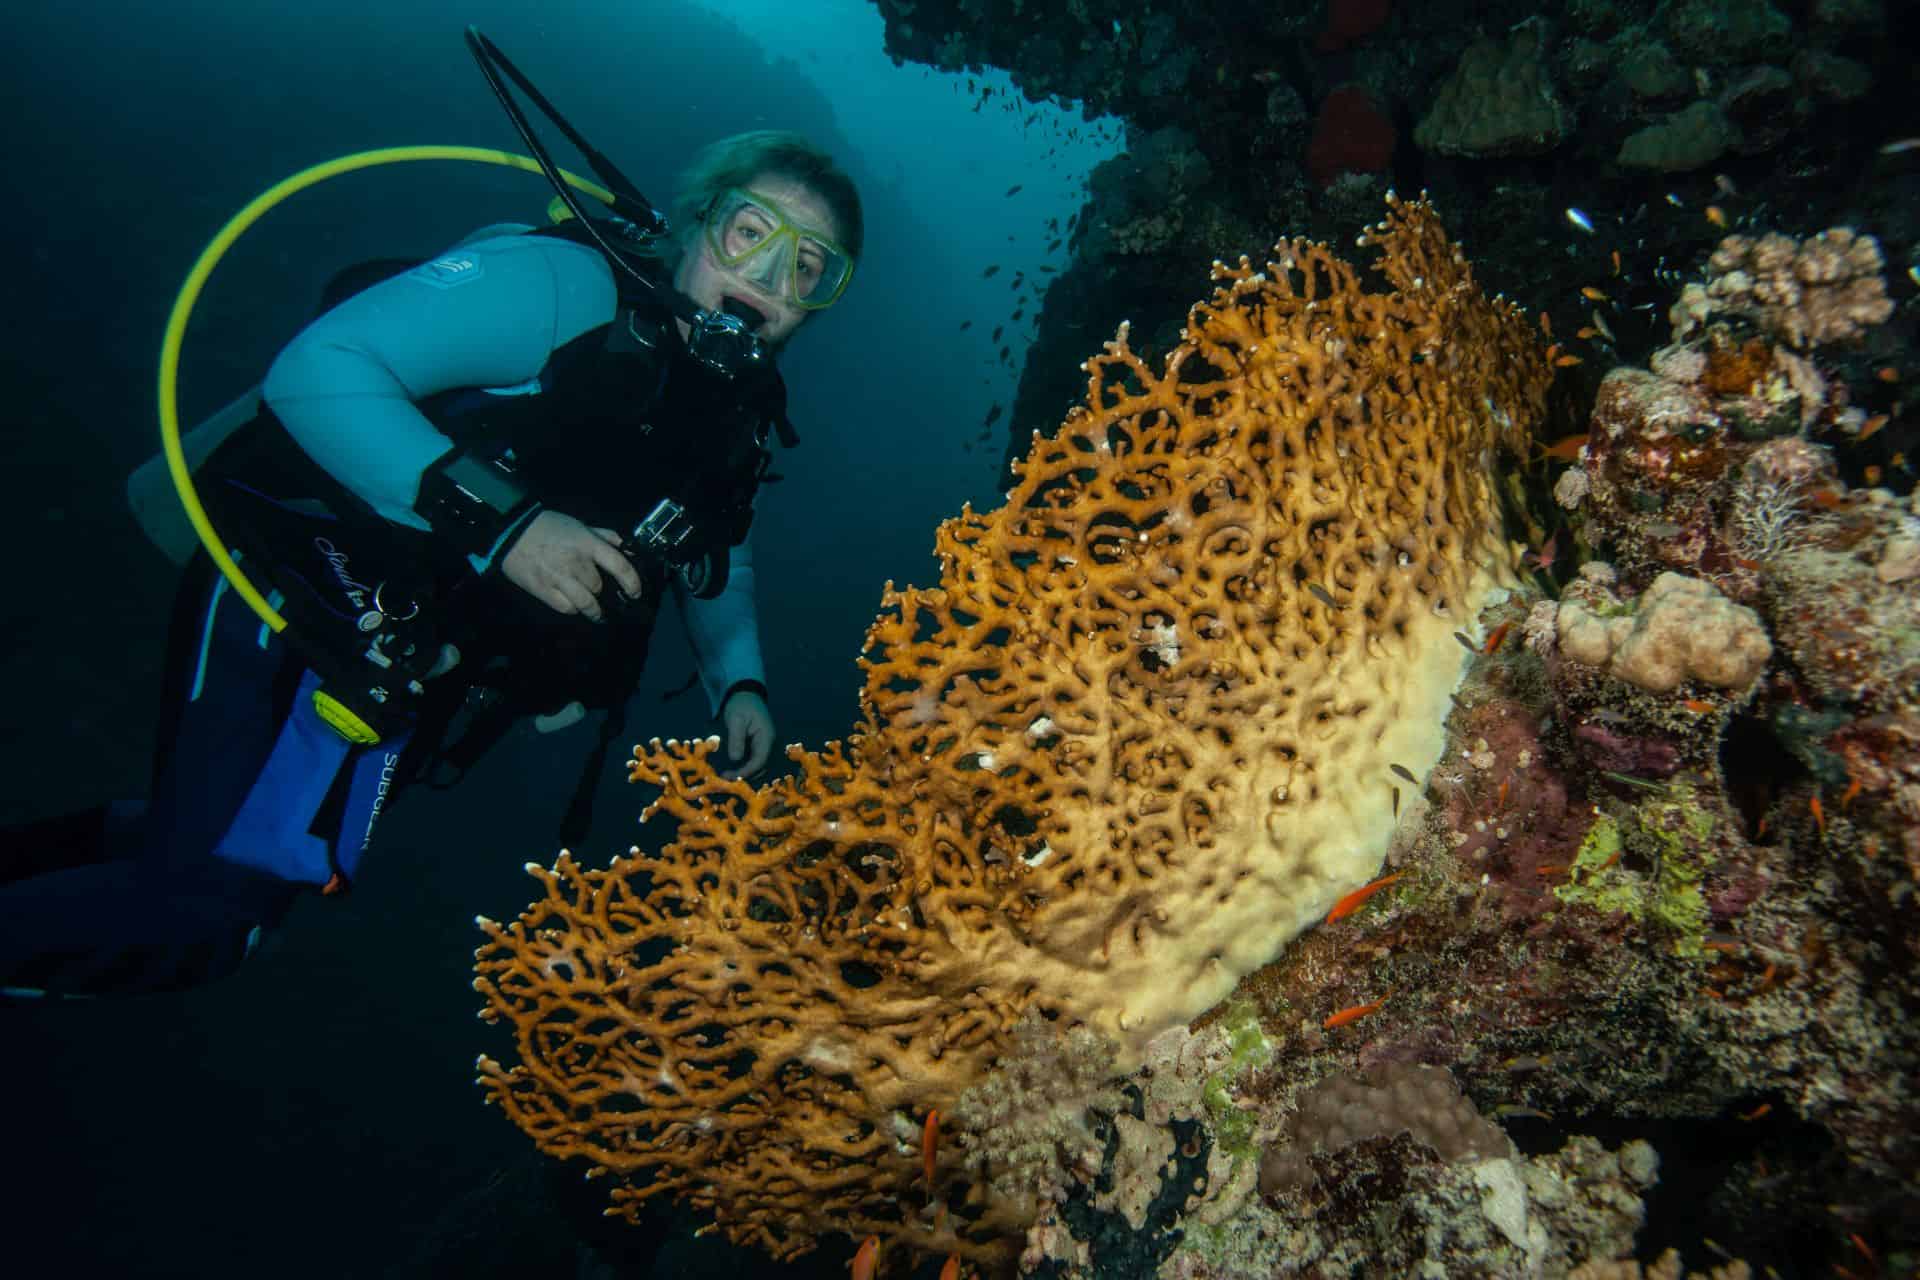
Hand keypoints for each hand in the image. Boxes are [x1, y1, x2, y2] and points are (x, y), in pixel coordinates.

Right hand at [499, 511, 643, 621]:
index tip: (635, 593)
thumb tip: (626, 548)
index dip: (632, 582)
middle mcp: (576, 563)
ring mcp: (559, 578)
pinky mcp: (543, 590)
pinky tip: (574, 606)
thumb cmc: (549, 527)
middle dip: (603, 592)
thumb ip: (604, 536)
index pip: (619, 566)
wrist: (511, 531)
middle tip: (604, 595)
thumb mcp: (580, 525)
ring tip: (597, 613)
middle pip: (599, 587)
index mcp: (588, 544)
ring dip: (593, 610)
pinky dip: (573, 609)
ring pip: (586, 603)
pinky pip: (566, 608)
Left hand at [719, 689, 773, 779]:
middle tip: (725, 778)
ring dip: (743, 772)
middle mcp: (768, 743)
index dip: (746, 771)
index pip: (760, 760)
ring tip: (726, 775)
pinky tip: (730, 767)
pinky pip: (753, 760)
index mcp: (766, 737)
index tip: (730, 777)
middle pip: (761, 766)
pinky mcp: (757, 746)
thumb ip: (736, 738)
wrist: (745, 694)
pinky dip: (743, 766)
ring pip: (757, 765)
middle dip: (744, 775)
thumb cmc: (741, 705)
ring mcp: (764, 745)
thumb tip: (735, 759)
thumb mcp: (736, 719)